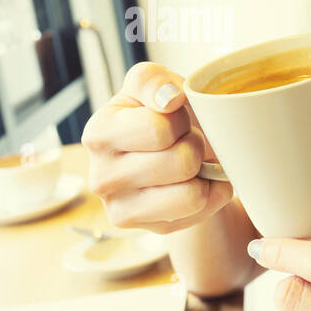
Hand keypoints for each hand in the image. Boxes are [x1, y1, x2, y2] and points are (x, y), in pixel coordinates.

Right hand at [82, 61, 233, 233]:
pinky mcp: (152, 230)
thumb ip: (154, 81)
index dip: (180, 119)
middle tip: (185, 140)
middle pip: (181, 162)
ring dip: (203, 171)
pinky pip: (202, 210)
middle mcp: (102, 177)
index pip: (158, 129)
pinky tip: (197, 180)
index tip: (174, 117)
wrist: (171, 148)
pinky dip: (212, 192)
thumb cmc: (157, 113)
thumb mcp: (151, 83)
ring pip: (193, 193)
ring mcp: (124, 210)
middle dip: (195, 144)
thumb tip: (169, 100)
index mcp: (98, 134)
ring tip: (189, 160)